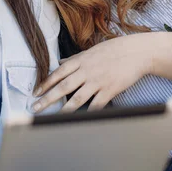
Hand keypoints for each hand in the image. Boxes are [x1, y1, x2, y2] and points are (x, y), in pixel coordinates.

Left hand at [32, 34, 153, 112]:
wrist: (136, 52)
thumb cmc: (113, 50)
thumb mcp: (90, 51)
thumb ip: (74, 59)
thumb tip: (59, 62)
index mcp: (80, 60)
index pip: (58, 73)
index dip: (45, 83)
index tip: (35, 92)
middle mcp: (86, 71)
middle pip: (63, 87)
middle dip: (47, 98)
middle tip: (35, 107)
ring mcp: (98, 81)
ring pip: (77, 98)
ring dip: (64, 109)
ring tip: (52, 117)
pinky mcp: (110, 90)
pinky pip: (96, 105)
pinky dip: (88, 113)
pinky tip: (80, 120)